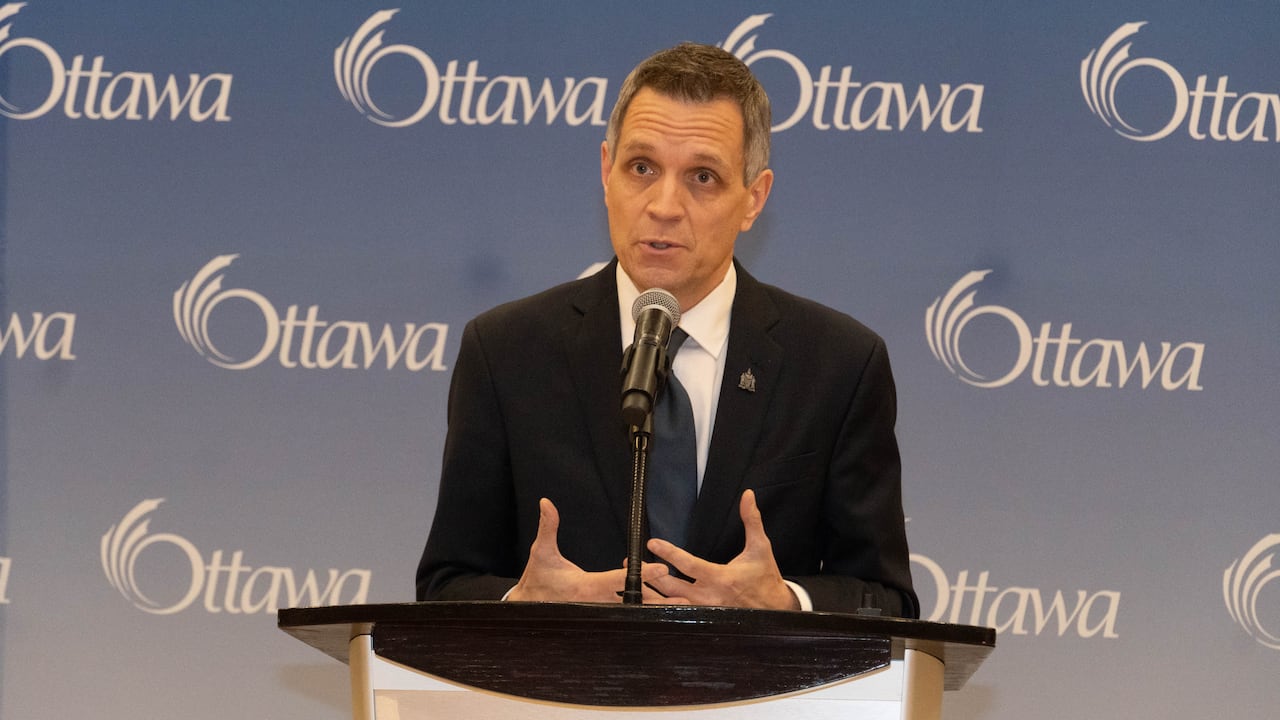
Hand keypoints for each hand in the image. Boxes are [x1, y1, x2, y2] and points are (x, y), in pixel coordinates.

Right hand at [508, 498, 666, 602]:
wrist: (530, 605)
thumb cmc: (538, 578)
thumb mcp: (541, 551)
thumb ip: (548, 526)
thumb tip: (546, 502)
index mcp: (586, 586)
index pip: (619, 580)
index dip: (641, 574)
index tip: (661, 568)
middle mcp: (596, 602)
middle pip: (632, 600)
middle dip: (656, 597)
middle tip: (681, 596)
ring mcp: (599, 611)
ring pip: (630, 610)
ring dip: (653, 607)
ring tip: (679, 606)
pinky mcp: (600, 615)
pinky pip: (624, 614)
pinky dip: (641, 613)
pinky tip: (659, 611)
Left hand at [644, 490, 799, 609]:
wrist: (775, 609)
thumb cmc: (765, 576)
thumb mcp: (761, 547)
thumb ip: (751, 520)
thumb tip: (747, 495)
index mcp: (720, 578)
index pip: (689, 565)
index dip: (669, 553)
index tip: (652, 542)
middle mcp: (709, 597)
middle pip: (672, 587)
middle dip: (650, 575)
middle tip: (631, 562)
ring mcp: (705, 611)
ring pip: (671, 604)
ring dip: (651, 594)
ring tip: (632, 580)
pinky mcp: (703, 619)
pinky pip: (677, 614)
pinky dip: (660, 608)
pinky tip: (646, 600)